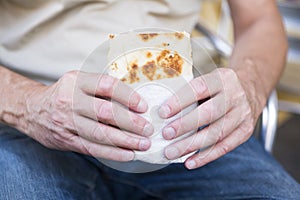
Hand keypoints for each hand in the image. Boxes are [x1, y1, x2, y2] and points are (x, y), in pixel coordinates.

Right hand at [23, 71, 153, 161]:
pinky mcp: (67, 140)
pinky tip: (128, 154)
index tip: (143, 106)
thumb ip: (101, 89)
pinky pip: (92, 148)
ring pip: (100, 133)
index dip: (128, 96)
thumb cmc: (64, 95)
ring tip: (143, 144)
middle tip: (148, 129)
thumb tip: (134, 101)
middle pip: (105, 112)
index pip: (107, 86)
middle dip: (131, 122)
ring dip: (125, 140)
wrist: (32, 110)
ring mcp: (67, 122)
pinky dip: (113, 153)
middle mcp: (70, 100)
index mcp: (76, 81)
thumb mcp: (78, 82)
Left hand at [159, 68, 263, 168]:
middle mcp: (234, 96)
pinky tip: (189, 161)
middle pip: (210, 112)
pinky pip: (225, 147)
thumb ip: (191, 92)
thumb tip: (162, 111)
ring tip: (171, 152)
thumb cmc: (221, 86)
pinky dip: (206, 156)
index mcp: (221, 79)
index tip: (162, 112)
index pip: (199, 88)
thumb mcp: (209, 79)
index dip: (180, 101)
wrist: (252, 87)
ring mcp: (242, 114)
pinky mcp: (245, 131)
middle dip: (185, 125)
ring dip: (192, 145)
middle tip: (166, 134)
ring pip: (216, 133)